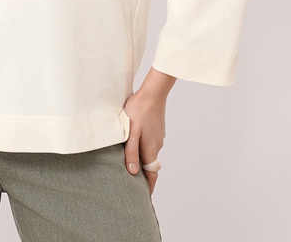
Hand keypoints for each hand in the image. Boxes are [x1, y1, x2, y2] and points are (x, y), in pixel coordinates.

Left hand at [123, 68, 174, 195]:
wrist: (153, 92)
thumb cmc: (139, 111)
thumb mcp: (131, 132)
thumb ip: (131, 152)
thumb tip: (132, 172)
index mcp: (150, 149)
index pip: (151, 174)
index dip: (148, 186)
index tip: (144, 197)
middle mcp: (157, 145)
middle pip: (151, 165)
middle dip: (144, 174)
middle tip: (134, 182)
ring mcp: (158, 136)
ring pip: (151, 152)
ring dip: (143, 159)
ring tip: (132, 162)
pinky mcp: (157, 128)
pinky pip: (151, 142)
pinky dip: (145, 147)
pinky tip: (136, 141)